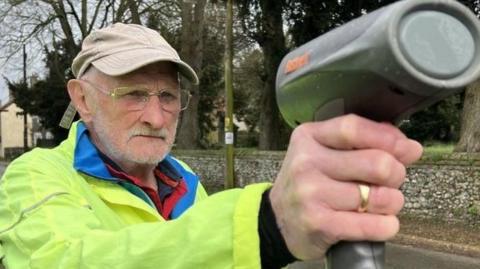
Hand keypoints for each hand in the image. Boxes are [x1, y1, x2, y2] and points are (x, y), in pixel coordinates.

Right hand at [269, 114, 422, 259]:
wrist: (278, 220)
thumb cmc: (309, 182)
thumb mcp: (324, 152)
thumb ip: (361, 142)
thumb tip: (407, 146)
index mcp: (309, 137)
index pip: (354, 128)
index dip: (388, 139)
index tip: (407, 149)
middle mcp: (307, 163)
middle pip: (376, 163)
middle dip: (396, 174)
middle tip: (391, 181)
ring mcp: (311, 194)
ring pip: (379, 196)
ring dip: (393, 202)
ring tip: (384, 203)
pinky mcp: (318, 224)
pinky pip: (371, 225)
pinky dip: (386, 226)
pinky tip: (382, 223)